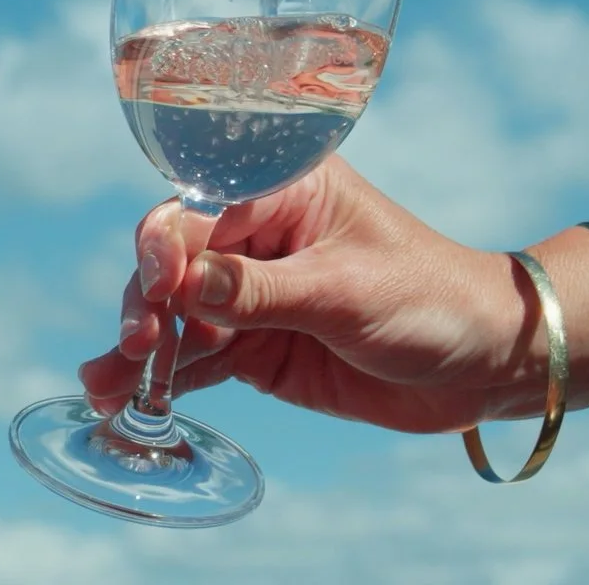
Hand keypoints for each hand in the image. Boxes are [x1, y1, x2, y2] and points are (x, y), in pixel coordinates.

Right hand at [77, 157, 531, 434]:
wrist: (483, 362)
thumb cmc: (428, 299)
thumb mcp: (344, 290)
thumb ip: (258, 290)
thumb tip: (180, 285)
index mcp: (282, 189)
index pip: (199, 209)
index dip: (164, 248)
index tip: (155, 291)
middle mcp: (258, 235)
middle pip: (174, 263)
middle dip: (145, 305)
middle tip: (135, 348)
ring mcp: (254, 294)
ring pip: (176, 316)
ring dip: (138, 350)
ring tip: (104, 389)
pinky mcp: (257, 347)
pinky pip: (197, 358)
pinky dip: (163, 379)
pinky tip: (123, 400)